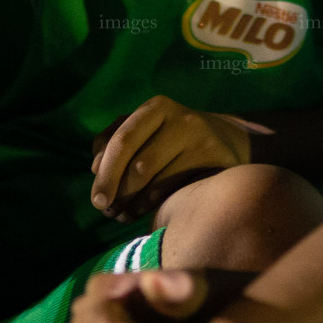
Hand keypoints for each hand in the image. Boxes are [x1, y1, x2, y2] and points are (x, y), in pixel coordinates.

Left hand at [90, 95, 265, 221]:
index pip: (123, 140)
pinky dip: (153, 206)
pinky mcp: (216, 164)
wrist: (226, 141)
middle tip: (108, 212)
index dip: (106, 173)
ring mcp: (202, 142)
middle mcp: (181, 120)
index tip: (97, 201)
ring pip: (156, 183)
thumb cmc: (170, 139)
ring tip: (123, 214)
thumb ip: (113, 142)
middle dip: (119, 193)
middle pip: (139, 166)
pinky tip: (145, 211)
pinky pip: (176, 192)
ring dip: (133, 205)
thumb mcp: (143, 130)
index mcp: (156, 108)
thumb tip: (96, 167)